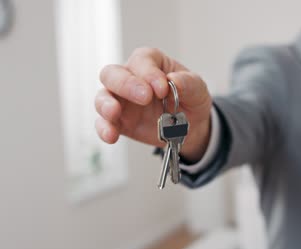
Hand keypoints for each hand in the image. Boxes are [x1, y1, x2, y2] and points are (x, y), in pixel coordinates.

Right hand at [95, 47, 211, 161]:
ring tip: (115, 113)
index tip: (162, 88)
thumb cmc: (190, 99)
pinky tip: (111, 135)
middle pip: (113, 73)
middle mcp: (130, 78)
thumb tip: (174, 81)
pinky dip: (104, 129)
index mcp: (151, 63)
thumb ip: (188, 83)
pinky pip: (104, 123)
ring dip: (106, 104)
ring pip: (102, 96)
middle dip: (126, 84)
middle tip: (144, 97)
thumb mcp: (197, 88)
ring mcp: (121, 100)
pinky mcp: (119, 121)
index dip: (149, 73)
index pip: (142, 61)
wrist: (191, 126)